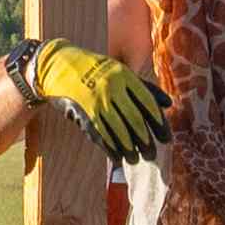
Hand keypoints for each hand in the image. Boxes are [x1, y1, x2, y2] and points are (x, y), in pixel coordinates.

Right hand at [18, 39, 170, 164]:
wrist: (56, 64)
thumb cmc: (93, 69)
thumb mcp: (119, 71)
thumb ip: (144, 87)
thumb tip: (169, 104)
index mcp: (124, 76)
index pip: (148, 103)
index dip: (158, 123)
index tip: (166, 139)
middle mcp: (112, 87)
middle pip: (134, 119)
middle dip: (145, 140)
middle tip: (152, 154)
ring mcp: (96, 100)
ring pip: (118, 130)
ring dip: (128, 148)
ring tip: (135, 159)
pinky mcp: (81, 111)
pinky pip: (100, 134)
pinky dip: (110, 148)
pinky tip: (116, 158)